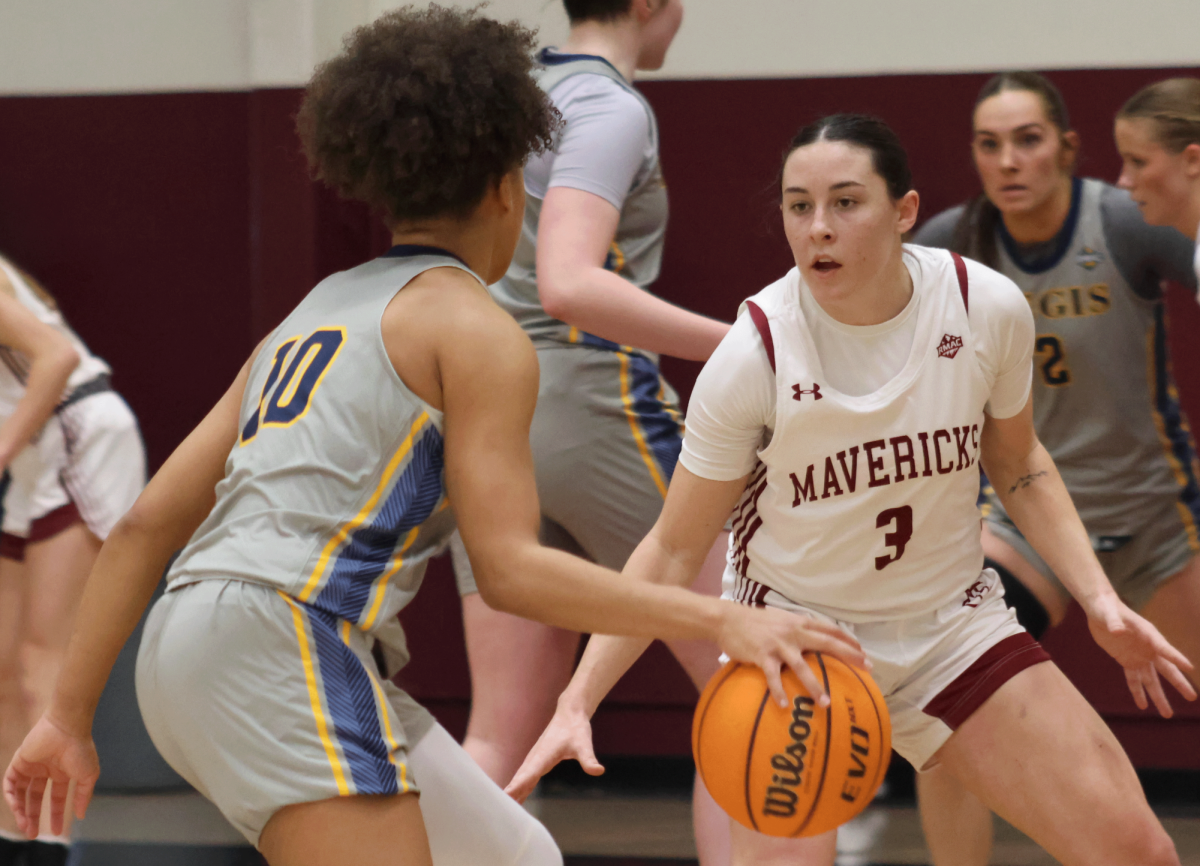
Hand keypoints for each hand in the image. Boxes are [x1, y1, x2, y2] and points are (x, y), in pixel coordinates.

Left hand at [3, 714, 98, 836]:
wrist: (67, 728)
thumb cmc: (81, 749)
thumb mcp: (88, 776)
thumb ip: (83, 796)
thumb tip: (80, 815)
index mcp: (63, 773)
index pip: (56, 797)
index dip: (56, 814)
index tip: (57, 831)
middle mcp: (46, 770)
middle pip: (34, 798)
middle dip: (33, 816)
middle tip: (32, 833)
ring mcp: (31, 766)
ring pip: (21, 793)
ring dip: (20, 810)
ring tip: (24, 825)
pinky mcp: (19, 761)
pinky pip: (10, 782)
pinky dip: (10, 796)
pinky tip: (15, 807)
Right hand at [504, 701, 602, 803]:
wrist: (570, 713)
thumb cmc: (576, 729)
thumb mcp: (584, 744)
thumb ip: (589, 759)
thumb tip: (598, 771)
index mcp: (544, 755)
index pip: (530, 773)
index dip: (519, 784)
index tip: (508, 795)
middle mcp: (536, 757)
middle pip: (521, 777)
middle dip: (512, 791)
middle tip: (502, 807)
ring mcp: (535, 758)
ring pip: (521, 777)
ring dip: (513, 790)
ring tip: (505, 806)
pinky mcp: (537, 759)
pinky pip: (525, 775)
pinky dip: (519, 785)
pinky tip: (516, 796)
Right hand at [717, 602, 867, 708]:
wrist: (727, 619)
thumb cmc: (754, 621)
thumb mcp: (780, 620)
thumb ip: (797, 629)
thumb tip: (812, 641)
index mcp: (799, 622)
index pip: (831, 629)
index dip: (849, 640)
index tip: (863, 653)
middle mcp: (793, 632)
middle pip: (827, 644)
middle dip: (849, 656)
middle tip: (867, 668)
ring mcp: (778, 644)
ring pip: (802, 667)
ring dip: (814, 686)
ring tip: (825, 703)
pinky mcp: (762, 655)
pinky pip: (773, 677)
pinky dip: (779, 692)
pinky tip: (784, 706)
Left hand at [1086, 593, 1195, 716]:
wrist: (1100, 609)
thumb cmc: (1107, 607)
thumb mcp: (1108, 613)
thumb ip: (1114, 622)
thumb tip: (1117, 630)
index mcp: (1148, 634)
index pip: (1164, 647)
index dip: (1176, 657)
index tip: (1190, 667)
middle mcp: (1148, 648)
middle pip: (1166, 669)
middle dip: (1178, 683)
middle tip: (1192, 697)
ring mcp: (1139, 656)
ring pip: (1151, 680)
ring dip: (1158, 696)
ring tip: (1167, 714)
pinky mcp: (1126, 660)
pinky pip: (1134, 679)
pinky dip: (1137, 692)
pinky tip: (1142, 705)